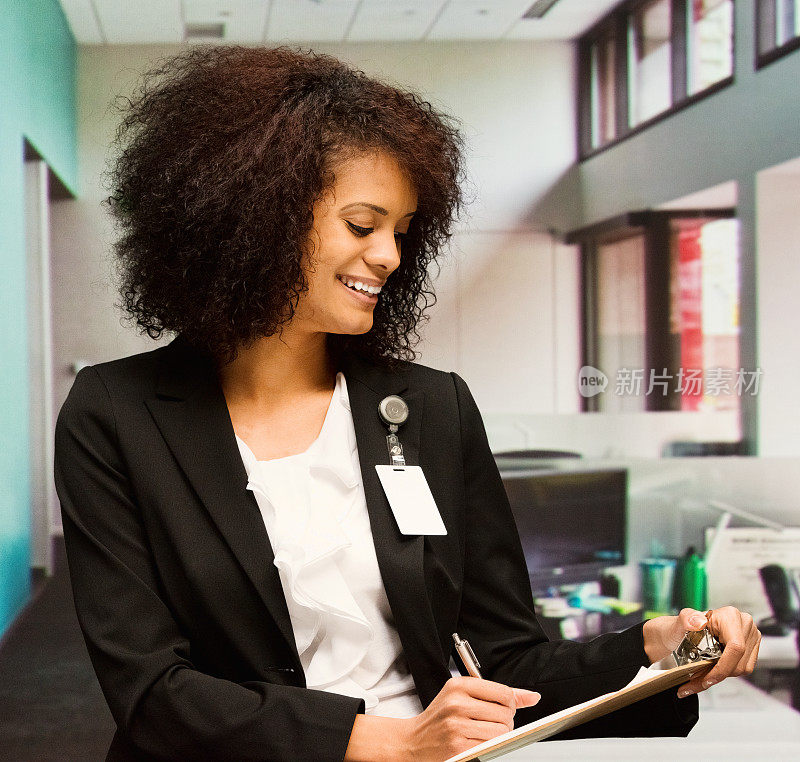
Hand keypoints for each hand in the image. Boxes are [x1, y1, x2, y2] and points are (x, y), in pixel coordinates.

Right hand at [398, 676, 539, 760]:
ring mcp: (457, 725)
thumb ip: (499, 694)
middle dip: (505, 722)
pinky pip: (490, 747)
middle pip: (505, 714)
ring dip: (499, 736)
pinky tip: (477, 743)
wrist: (413, 741)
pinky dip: (489, 747)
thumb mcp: (463, 696)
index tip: (502, 708)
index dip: (510, 704)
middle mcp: (457, 703)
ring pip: (501, 732)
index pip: (503, 692)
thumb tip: (532, 696)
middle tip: (491, 723)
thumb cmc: (441, 717)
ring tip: (484, 734)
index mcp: (459, 685)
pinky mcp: (458, 746)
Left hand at [643, 607, 760, 697]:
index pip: (735, 647)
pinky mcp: (751, 648)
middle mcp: (744, 625)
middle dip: (717, 676)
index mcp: (730, 616)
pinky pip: (742, 669)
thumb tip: (699, 621)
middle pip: (739, 662)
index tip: (707, 679)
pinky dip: (725, 674)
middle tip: (696, 682)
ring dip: (720, 677)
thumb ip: (685, 618)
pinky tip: (711, 672)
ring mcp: (750, 637)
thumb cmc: (681, 627)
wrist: (683, 631)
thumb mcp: (678, 622)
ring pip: (741, 669)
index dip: (723, 667)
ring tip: (700, 678)